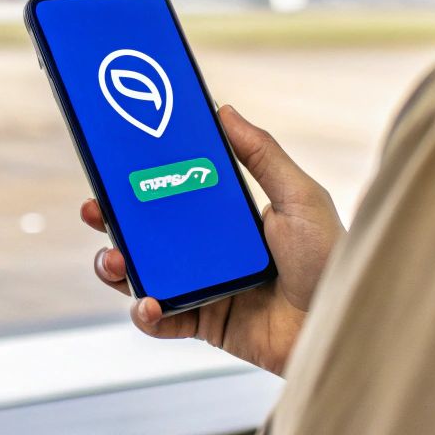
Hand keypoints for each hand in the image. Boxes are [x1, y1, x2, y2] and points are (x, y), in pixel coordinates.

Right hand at [81, 104, 344, 376]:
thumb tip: (223, 109)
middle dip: (112, 222)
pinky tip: (147, 303)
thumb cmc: (330, 258)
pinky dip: (145, 312)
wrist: (340, 325)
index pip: (175, 192)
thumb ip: (262, 154)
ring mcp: (204, 287)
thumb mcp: (300, 196)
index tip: (114, 164)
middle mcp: (211, 250)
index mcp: (229, 217)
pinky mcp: (204, 323)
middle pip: (148, 232)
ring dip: (117, 265)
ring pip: (143, 274)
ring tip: (114, 259)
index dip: (142, 180)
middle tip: (95, 210)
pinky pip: (161, 319)